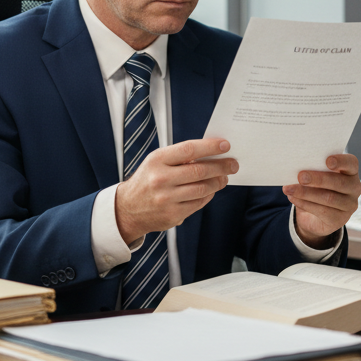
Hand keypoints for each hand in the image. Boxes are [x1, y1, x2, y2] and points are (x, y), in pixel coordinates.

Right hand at [115, 138, 238, 243]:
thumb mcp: (156, 162)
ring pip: (202, 189)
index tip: (225, 145)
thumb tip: (211, 153)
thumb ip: (180, 157)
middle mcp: (160, 179)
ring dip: (218, 182)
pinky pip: (199, 203)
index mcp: (156, 161)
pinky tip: (211, 190)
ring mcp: (167, 199)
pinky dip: (209, 195)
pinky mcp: (173, 215)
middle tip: (233, 164)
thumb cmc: (147, 180)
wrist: (127, 209)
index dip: (210, 147)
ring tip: (224, 177)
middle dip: (221, 166)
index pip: (189, 150)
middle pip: (199, 171)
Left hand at [284, 154, 360, 248]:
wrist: (315, 215)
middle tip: (300, 176)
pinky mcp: (340, 220)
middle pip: (339, 182)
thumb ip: (313, 169)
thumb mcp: (316, 176)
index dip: (341, 161)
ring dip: (306, 193)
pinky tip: (293, 198)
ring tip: (289, 189)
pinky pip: (322, 211)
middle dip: (318, 179)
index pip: (351, 163)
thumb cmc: (316, 187)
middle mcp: (354, 188)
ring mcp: (349, 205)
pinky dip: (304, 203)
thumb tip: (296, 166)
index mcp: (350, 172)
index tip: (327, 161)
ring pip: (328, 198)